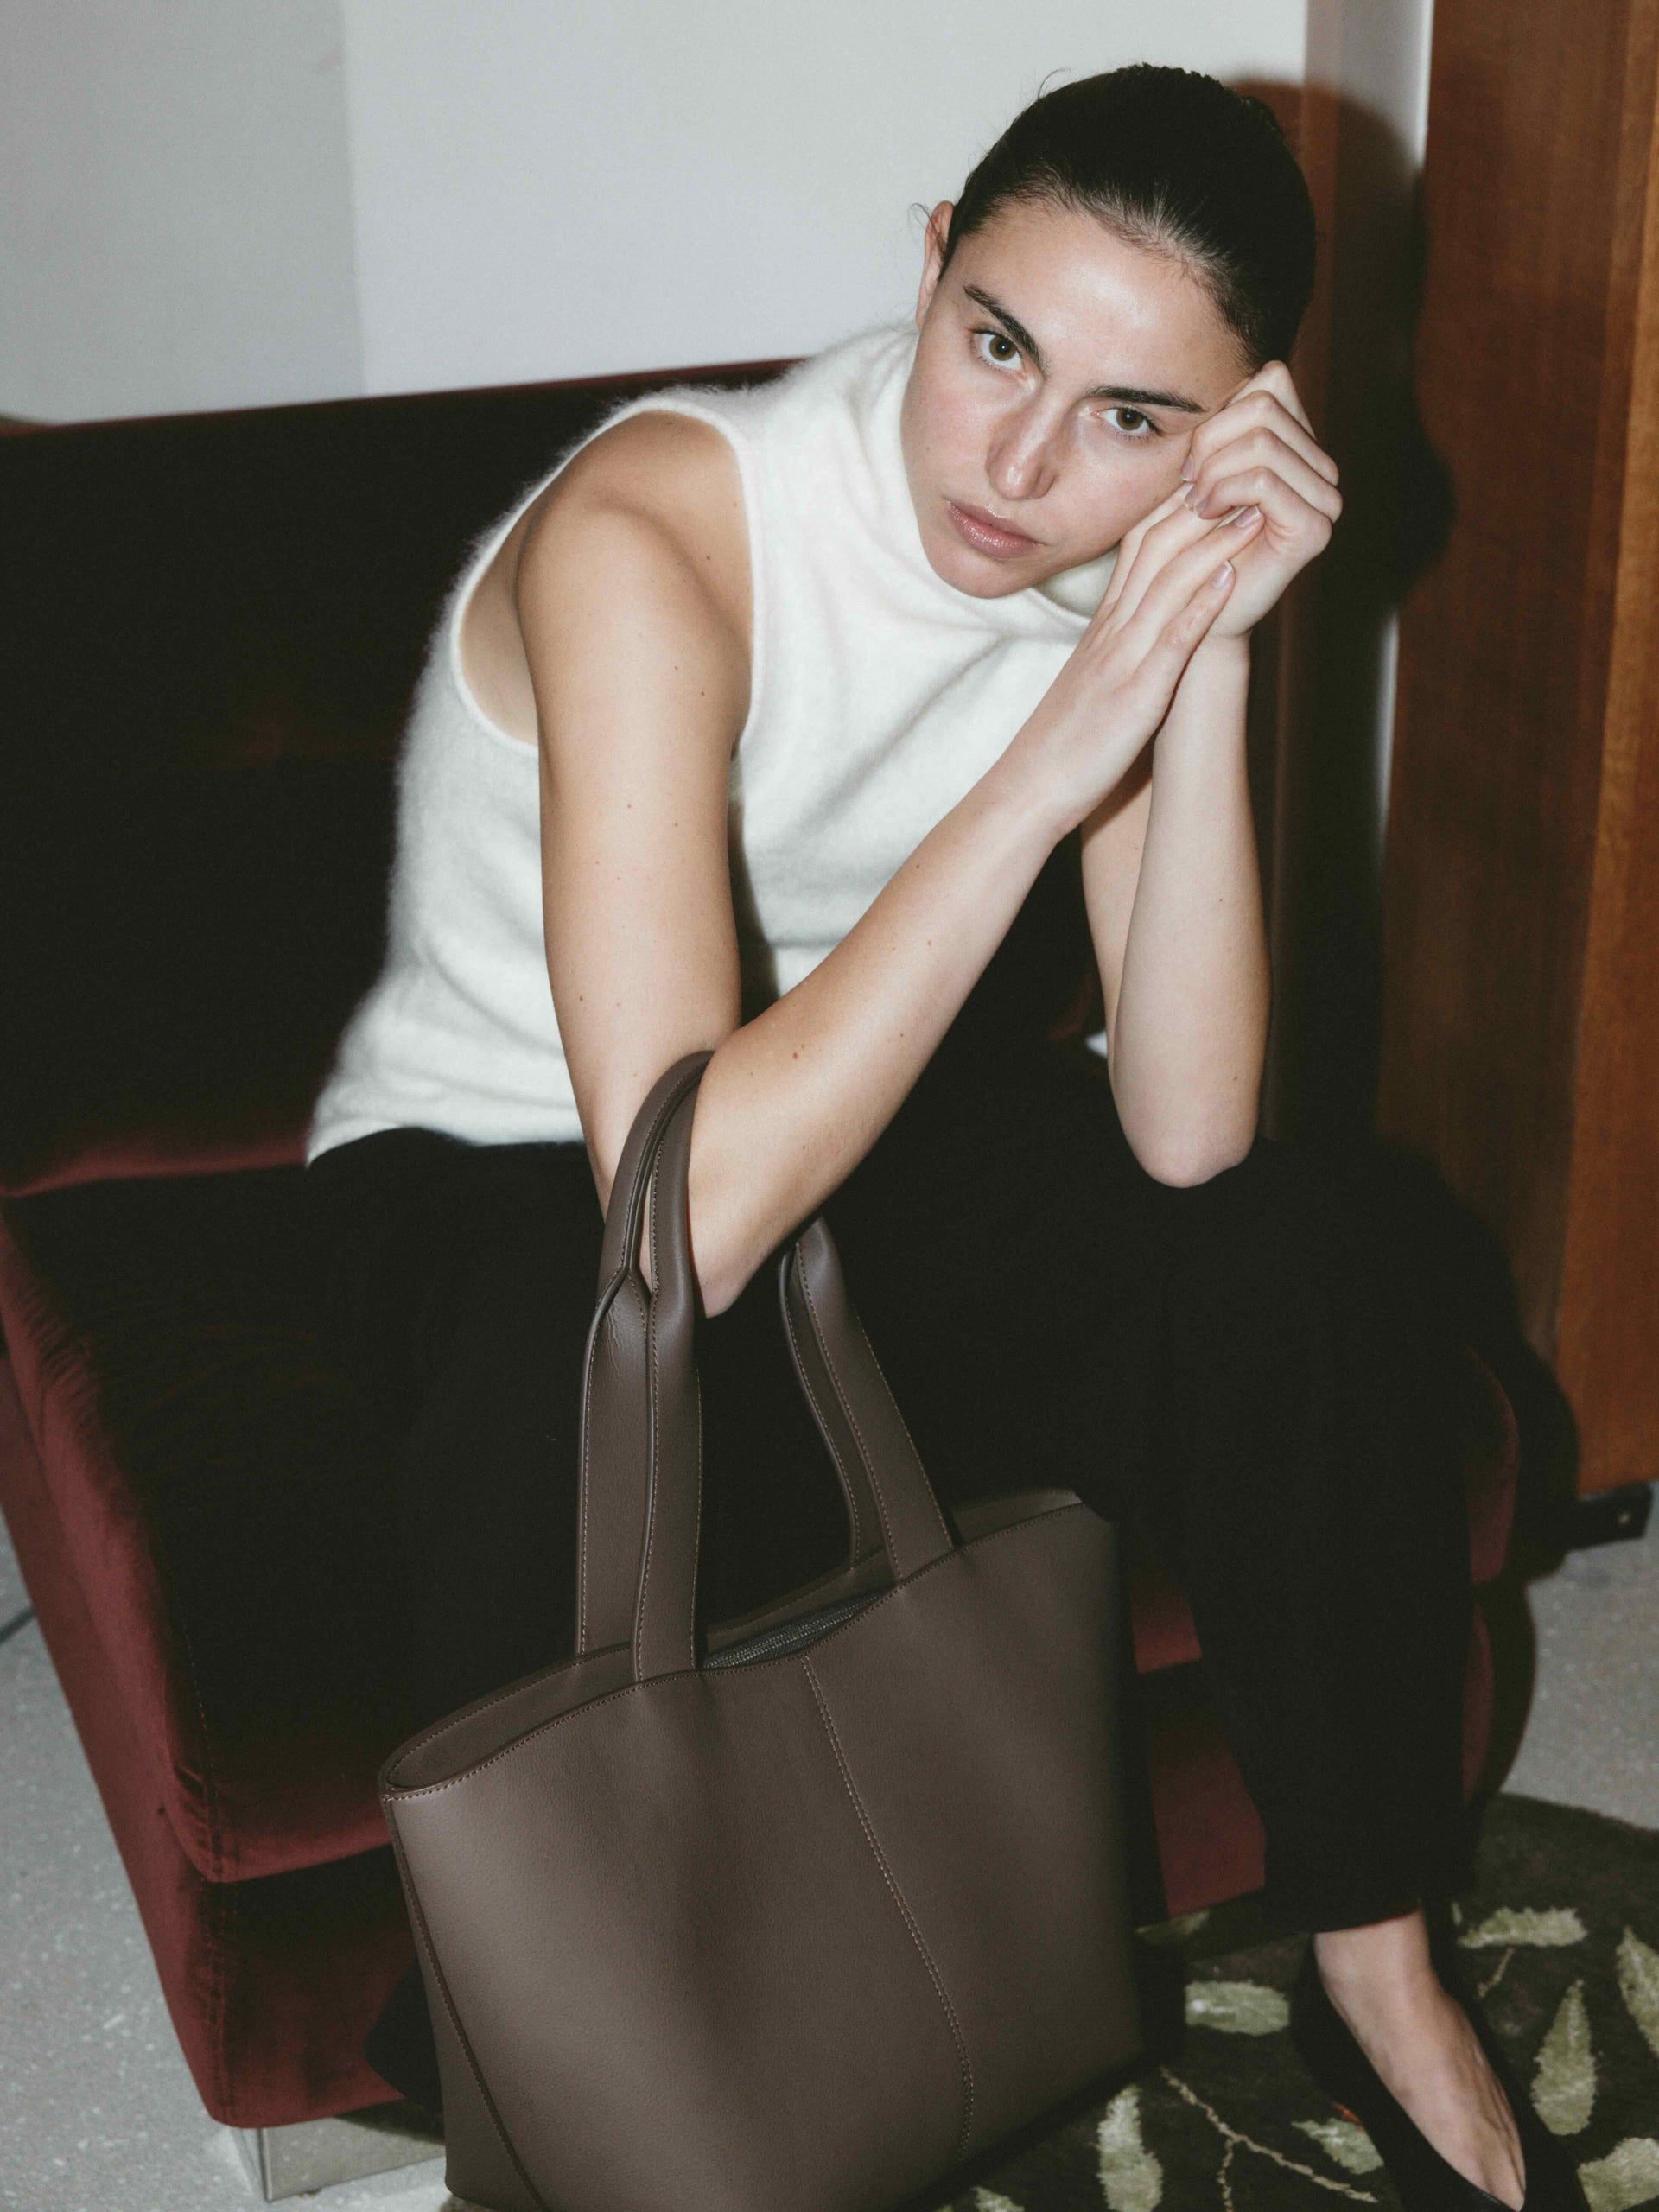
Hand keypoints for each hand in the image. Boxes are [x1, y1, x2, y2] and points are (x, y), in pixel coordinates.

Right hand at [1009, 499, 1264, 831]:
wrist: (1029, 789)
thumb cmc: (1063, 743)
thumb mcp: (1093, 682)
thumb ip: (1120, 650)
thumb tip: (1148, 633)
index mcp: (1104, 627)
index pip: (1139, 548)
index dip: (1176, 507)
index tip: (1214, 477)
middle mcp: (1112, 631)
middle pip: (1155, 549)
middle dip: (1202, 506)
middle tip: (1245, 470)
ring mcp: (1122, 659)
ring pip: (1168, 584)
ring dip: (1213, 544)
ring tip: (1255, 510)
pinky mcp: (1134, 695)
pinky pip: (1170, 642)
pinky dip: (1201, 606)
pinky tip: (1230, 580)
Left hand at [1173, 360, 1340, 635]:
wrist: (1191, 608)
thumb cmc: (1187, 539)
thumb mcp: (1198, 470)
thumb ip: (1220, 425)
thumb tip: (1241, 374)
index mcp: (1298, 446)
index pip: (1272, 381)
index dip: (1222, 413)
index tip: (1191, 460)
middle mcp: (1320, 468)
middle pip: (1265, 407)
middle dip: (1211, 441)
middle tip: (1186, 483)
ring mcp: (1324, 499)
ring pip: (1263, 441)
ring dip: (1214, 470)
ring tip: (1195, 503)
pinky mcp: (1315, 529)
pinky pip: (1265, 480)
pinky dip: (1225, 490)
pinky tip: (1205, 513)